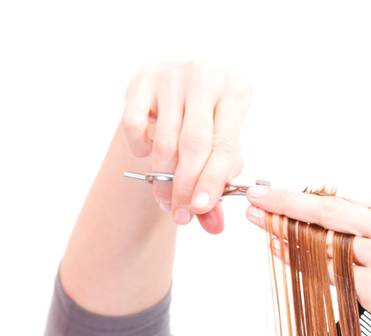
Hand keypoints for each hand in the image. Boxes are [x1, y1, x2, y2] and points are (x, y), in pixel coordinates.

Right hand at [120, 60, 252, 235]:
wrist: (178, 95)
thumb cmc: (207, 129)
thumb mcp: (220, 154)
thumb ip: (218, 188)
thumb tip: (214, 227)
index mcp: (235, 93)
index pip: (224, 147)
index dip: (211, 183)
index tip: (199, 210)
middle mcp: (205, 77)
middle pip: (193, 145)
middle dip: (184, 187)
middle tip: (180, 215)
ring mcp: (171, 74)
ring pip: (164, 141)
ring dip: (162, 179)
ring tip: (166, 199)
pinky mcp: (142, 79)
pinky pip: (134, 125)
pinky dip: (140, 149)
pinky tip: (149, 154)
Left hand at [244, 187, 370, 335]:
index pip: (355, 205)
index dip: (321, 205)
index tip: (295, 201)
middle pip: (331, 209)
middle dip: (290, 200)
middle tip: (259, 195)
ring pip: (323, 239)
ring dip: (287, 231)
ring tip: (260, 223)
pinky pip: (326, 270)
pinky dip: (299, 260)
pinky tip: (279, 252)